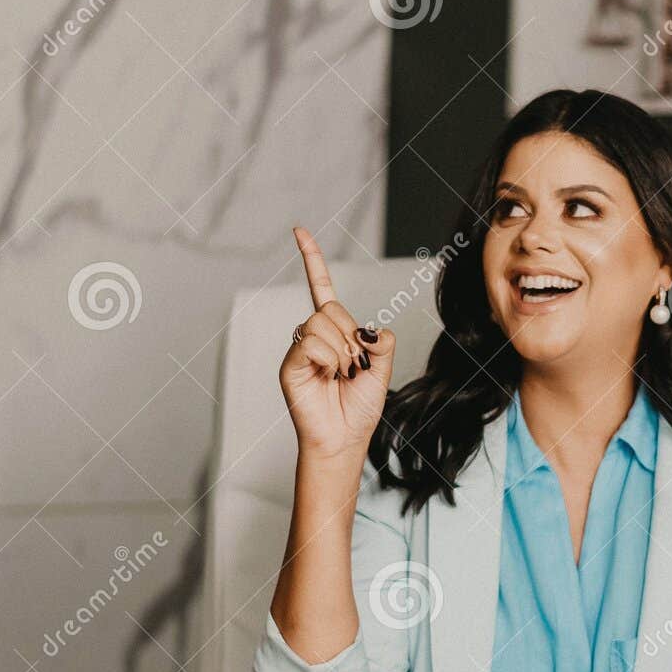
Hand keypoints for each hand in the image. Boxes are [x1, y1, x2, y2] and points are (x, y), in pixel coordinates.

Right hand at [278, 227, 395, 462]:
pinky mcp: (289, 365)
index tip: (299, 231)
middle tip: (354, 366)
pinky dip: (328, 358)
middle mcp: (312, 336)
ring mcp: (299, 350)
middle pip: (330, 307)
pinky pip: (311, 342)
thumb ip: (381, 342)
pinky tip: (328, 376)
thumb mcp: (382, 370)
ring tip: (342, 374)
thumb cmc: (359, 408)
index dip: (312, 260)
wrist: (345, 439)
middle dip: (351, 334)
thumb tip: (367, 330)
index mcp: (334, 333)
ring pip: (320, 321)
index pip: (321, 288)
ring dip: (342, 349)